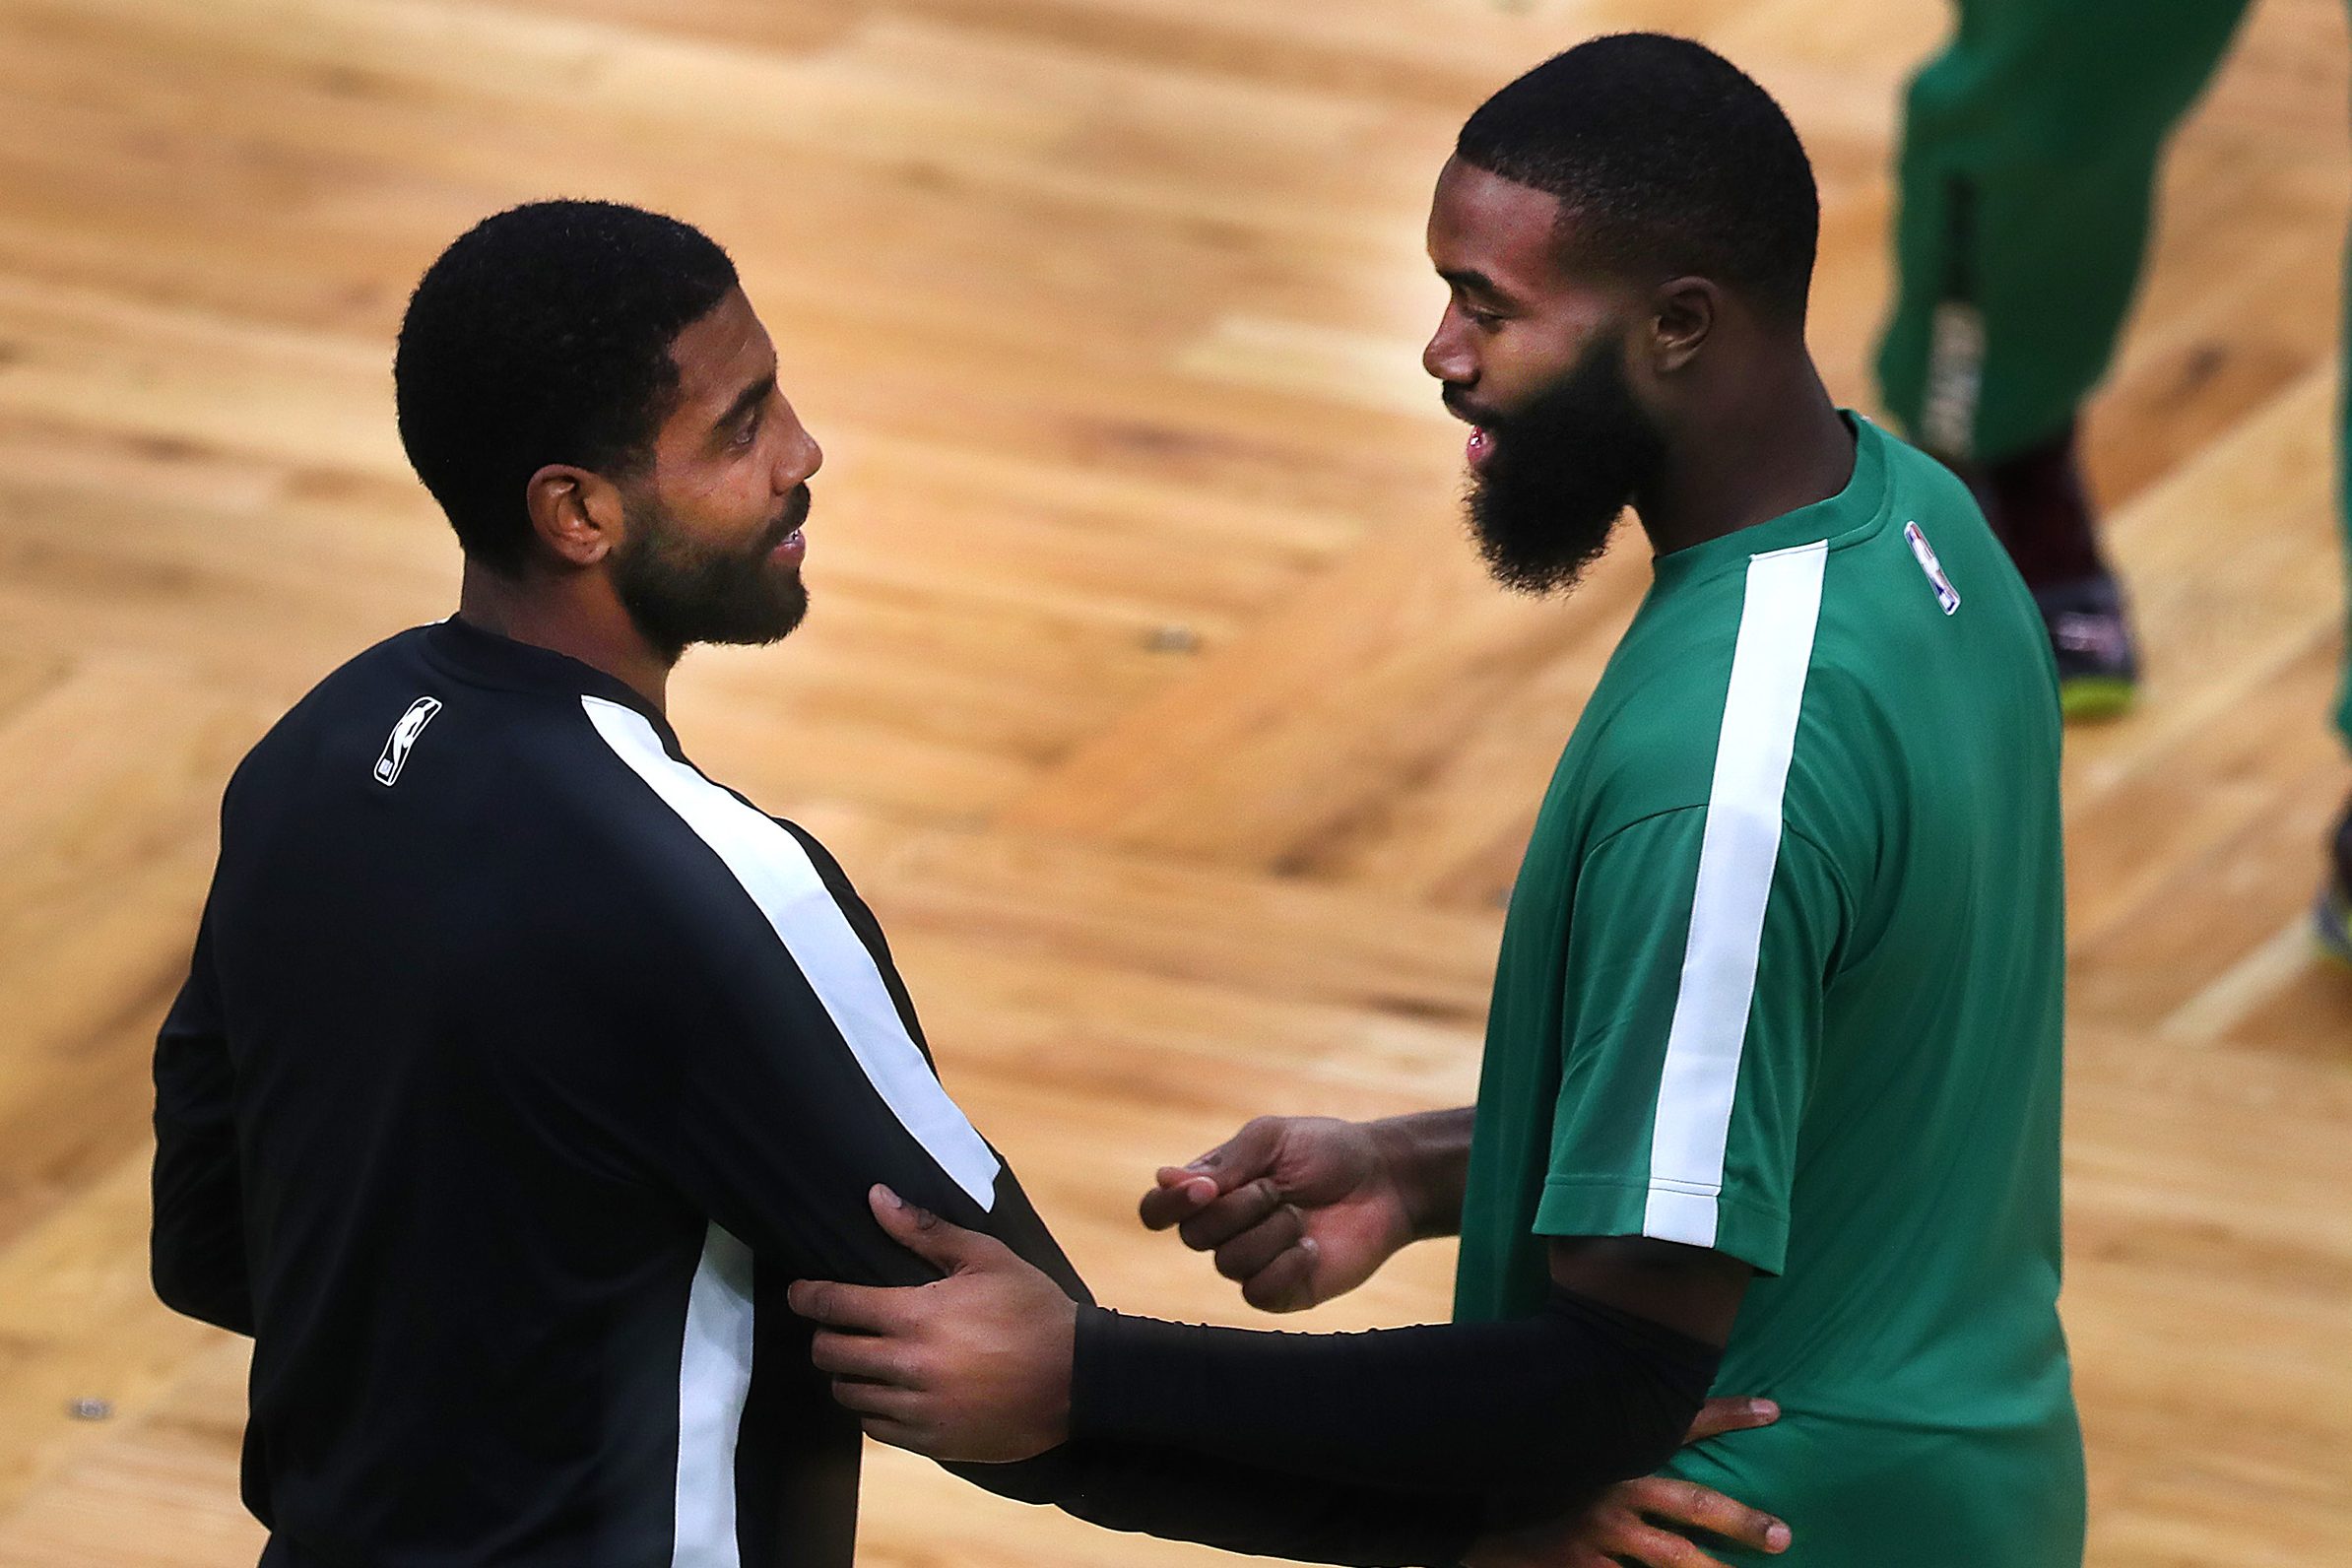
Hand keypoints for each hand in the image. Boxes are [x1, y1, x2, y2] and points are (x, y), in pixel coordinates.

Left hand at [785, 1186, 1076, 1462]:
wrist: (1077, 1379)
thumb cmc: (1033, 1311)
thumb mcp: (985, 1258)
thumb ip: (924, 1231)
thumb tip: (876, 1198)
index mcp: (916, 1315)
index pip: (836, 1305)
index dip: (808, 1297)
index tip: (799, 1293)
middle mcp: (909, 1366)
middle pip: (831, 1354)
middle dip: (825, 1335)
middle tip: (835, 1325)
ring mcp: (919, 1410)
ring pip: (849, 1395)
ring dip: (848, 1374)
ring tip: (864, 1359)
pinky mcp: (932, 1442)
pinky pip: (877, 1428)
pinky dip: (873, 1409)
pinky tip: (890, 1392)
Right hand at [1136, 1116, 1419, 1311]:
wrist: (1385, 1182)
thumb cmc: (1327, 1151)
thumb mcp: (1272, 1138)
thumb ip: (1223, 1162)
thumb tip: (1165, 1179)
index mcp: (1211, 1190)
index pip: (1157, 1209)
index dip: (1169, 1205)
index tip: (1206, 1188)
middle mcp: (1223, 1230)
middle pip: (1193, 1236)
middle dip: (1241, 1207)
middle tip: (1279, 1188)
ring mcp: (1251, 1263)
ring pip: (1228, 1263)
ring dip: (1271, 1232)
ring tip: (1302, 1216)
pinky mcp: (1280, 1292)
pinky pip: (1257, 1292)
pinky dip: (1286, 1265)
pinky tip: (1312, 1248)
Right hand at [1465, 1399, 1789, 1567]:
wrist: (1453, 1498)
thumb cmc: (1509, 1454)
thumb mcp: (1553, 1428)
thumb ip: (1586, 1418)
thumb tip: (1622, 1404)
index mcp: (1612, 1447)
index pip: (1680, 1423)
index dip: (1728, 1414)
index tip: (1774, 1411)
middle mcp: (1612, 1490)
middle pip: (1693, 1505)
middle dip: (1742, 1521)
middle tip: (1784, 1537)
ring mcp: (1597, 1537)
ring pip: (1672, 1559)